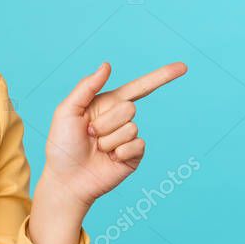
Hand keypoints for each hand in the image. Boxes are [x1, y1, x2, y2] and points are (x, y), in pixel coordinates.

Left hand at [40, 61, 187, 210]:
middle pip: (129, 108)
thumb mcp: (67, 111)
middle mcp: (120, 119)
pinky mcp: (134, 156)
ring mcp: (129, 138)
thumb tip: (107, 65)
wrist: (66, 178)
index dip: (162, 76)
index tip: (183, 67)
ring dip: (108, 140)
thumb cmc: (62, 144)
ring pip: (131, 128)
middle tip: (89, 134)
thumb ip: (86, 87)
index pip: (139, 87)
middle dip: (105, 122)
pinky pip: (137, 145)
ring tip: (96, 148)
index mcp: (107, 104)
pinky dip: (119, 152)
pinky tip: (108, 159)